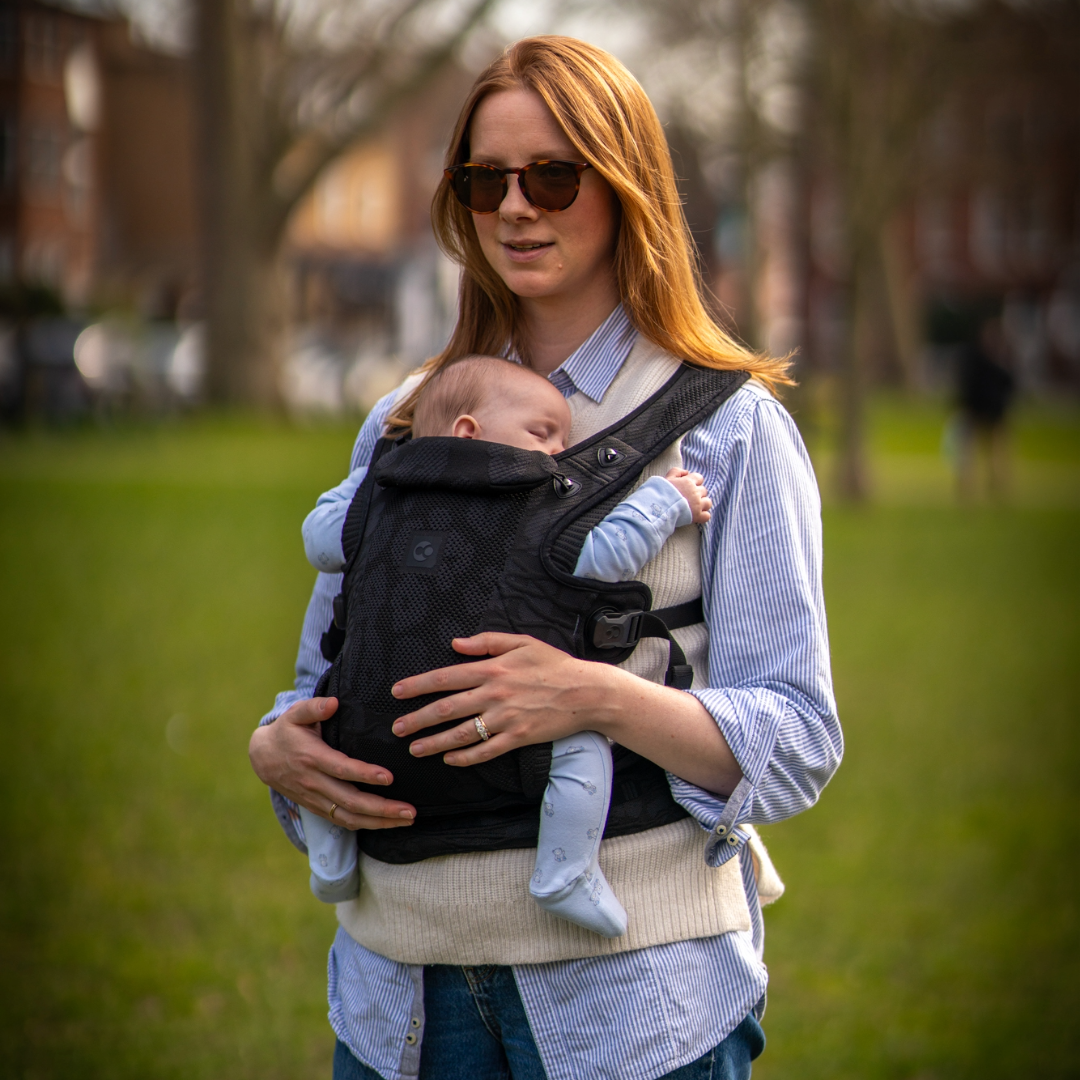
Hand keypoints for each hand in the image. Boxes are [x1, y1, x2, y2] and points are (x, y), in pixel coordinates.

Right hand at [248, 697, 416, 829]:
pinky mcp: (317, 808)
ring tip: (407, 819)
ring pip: (349, 817)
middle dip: (382, 808)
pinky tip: (388, 823)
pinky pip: (343, 821)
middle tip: (409, 810)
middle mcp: (314, 782)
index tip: (389, 777)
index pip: (342, 769)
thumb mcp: (295, 714)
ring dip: (379, 822)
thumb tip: (334, 703)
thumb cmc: (287, 731)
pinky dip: (366, 826)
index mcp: (312, 757)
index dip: (365, 774)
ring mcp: (316, 799)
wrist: (263, 758)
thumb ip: (314, 707)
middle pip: (350, 801)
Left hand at [389, 633, 606, 766]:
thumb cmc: (554, 664)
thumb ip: (487, 642)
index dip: (419, 685)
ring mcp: (506, 718)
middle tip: (397, 728)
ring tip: (415, 749)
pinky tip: (451, 760)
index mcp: (492, 668)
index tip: (398, 692)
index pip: (446, 677)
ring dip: (435, 742)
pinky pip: (486, 751)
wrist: (586, 691)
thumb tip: (455, 643)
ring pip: (462, 733)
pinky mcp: (519, 737)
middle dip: (418, 719)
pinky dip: (466, 757)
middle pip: (447, 708)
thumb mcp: (522, 642)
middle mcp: (495, 694)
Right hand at [665, 467, 711, 523]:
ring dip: (703, 504)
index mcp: (689, 482)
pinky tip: (696, 516)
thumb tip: (686, 472)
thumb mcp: (667, 478)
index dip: (695, 482)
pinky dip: (703, 516)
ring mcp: (698, 505)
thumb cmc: (661, 492)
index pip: (699, 478)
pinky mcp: (697, 516)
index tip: (688, 487)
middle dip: (698, 493)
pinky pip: (707, 516)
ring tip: (694, 507)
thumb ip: (677, 471)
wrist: (658, 508)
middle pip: (704, 491)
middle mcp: (695, 492)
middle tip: (689, 498)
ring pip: (708, 502)